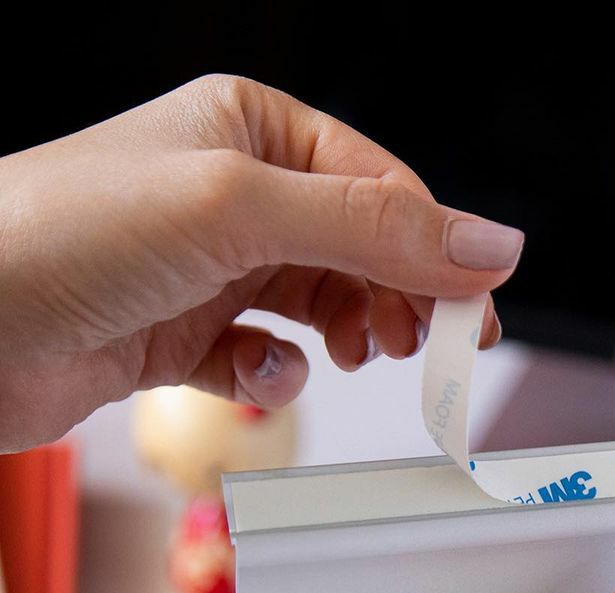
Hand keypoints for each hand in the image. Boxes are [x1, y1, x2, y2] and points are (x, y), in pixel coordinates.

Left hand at [0, 74, 521, 450]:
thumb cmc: (63, 234)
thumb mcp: (240, 211)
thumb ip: (373, 230)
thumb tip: (488, 242)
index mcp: (253, 131)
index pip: (382, 189)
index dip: (436, 253)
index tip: (472, 314)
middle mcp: (236, 196)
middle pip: (362, 250)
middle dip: (397, 300)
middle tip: (427, 348)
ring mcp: (212, 268)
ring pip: (321, 305)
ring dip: (343, 335)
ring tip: (349, 354)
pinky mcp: (186, 334)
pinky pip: (265, 357)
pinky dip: (274, 376)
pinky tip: (257, 376)